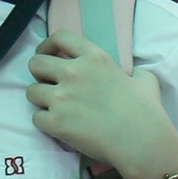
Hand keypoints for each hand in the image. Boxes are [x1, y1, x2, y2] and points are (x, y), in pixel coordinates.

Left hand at [26, 32, 177, 178]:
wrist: (140, 141)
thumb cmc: (146, 110)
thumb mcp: (144, 79)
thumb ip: (130, 72)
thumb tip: (130, 76)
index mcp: (94, 58)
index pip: (60, 37)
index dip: (48, 44)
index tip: (49, 54)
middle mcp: (73, 73)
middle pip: (36, 63)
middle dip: (39, 73)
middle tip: (50, 84)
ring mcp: (61, 98)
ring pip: (31, 91)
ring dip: (41, 99)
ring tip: (55, 108)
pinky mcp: (55, 122)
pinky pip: (36, 118)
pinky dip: (45, 122)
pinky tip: (60, 126)